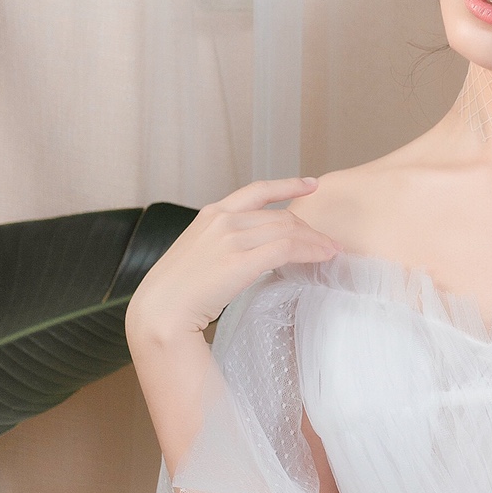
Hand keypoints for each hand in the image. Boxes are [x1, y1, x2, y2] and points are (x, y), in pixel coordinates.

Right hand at [124, 177, 339, 350]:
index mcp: (211, 214)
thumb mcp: (198, 253)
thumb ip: (222, 244)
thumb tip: (249, 252)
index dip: (287, 185)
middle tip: (327, 241)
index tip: (311, 183)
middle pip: (280, 216)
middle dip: (308, 228)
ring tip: (331, 251)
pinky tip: (322, 257)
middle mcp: (223, 220)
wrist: (160, 309)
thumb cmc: (176, 291)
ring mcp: (231, 238)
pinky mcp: (241, 260)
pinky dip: (310, 251)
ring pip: (287, 230)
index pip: (256, 191)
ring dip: (315, 241)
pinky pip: (287, 249)